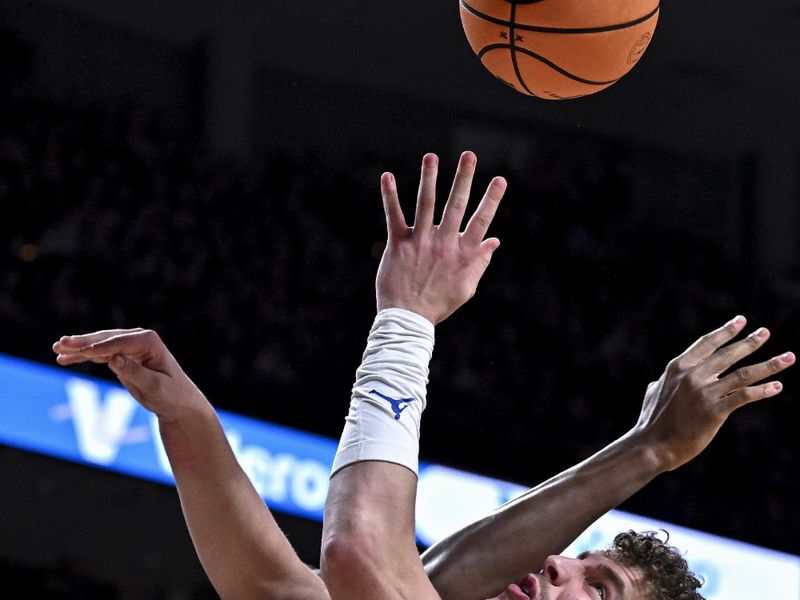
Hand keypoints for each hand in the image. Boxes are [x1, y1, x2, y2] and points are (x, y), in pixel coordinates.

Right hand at [52, 328, 206, 421]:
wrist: (178, 402)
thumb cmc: (171, 395)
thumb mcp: (154, 387)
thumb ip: (134, 372)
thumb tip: (114, 358)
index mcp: (149, 341)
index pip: (118, 343)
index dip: (97, 348)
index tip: (79, 352)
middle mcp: (140, 339)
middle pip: (105, 339)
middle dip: (83, 342)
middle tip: (60, 344)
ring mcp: (130, 346)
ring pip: (99, 345)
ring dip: (78, 348)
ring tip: (57, 349)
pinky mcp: (123, 356)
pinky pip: (99, 355)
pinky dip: (82, 356)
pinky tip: (64, 358)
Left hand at [376, 151, 505, 324]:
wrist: (408, 319)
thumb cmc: (438, 304)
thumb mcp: (466, 287)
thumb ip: (480, 262)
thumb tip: (495, 241)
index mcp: (462, 254)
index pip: (481, 221)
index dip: (491, 200)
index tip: (500, 179)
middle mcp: (443, 244)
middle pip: (456, 205)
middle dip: (464, 178)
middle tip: (470, 155)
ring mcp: (420, 242)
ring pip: (426, 204)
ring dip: (429, 178)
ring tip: (431, 156)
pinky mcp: (398, 244)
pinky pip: (394, 215)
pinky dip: (390, 196)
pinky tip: (387, 176)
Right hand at [632, 316, 794, 471]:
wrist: (652, 446)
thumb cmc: (652, 422)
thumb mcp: (654, 393)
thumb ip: (662, 383)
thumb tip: (659, 381)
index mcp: (677, 368)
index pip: (706, 344)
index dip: (725, 332)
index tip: (741, 320)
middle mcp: (691, 376)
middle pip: (728, 355)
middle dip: (750, 342)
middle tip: (766, 332)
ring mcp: (703, 393)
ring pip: (743, 374)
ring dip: (769, 365)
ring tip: (788, 357)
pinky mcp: (714, 412)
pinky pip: (743, 396)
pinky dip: (762, 390)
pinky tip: (776, 386)